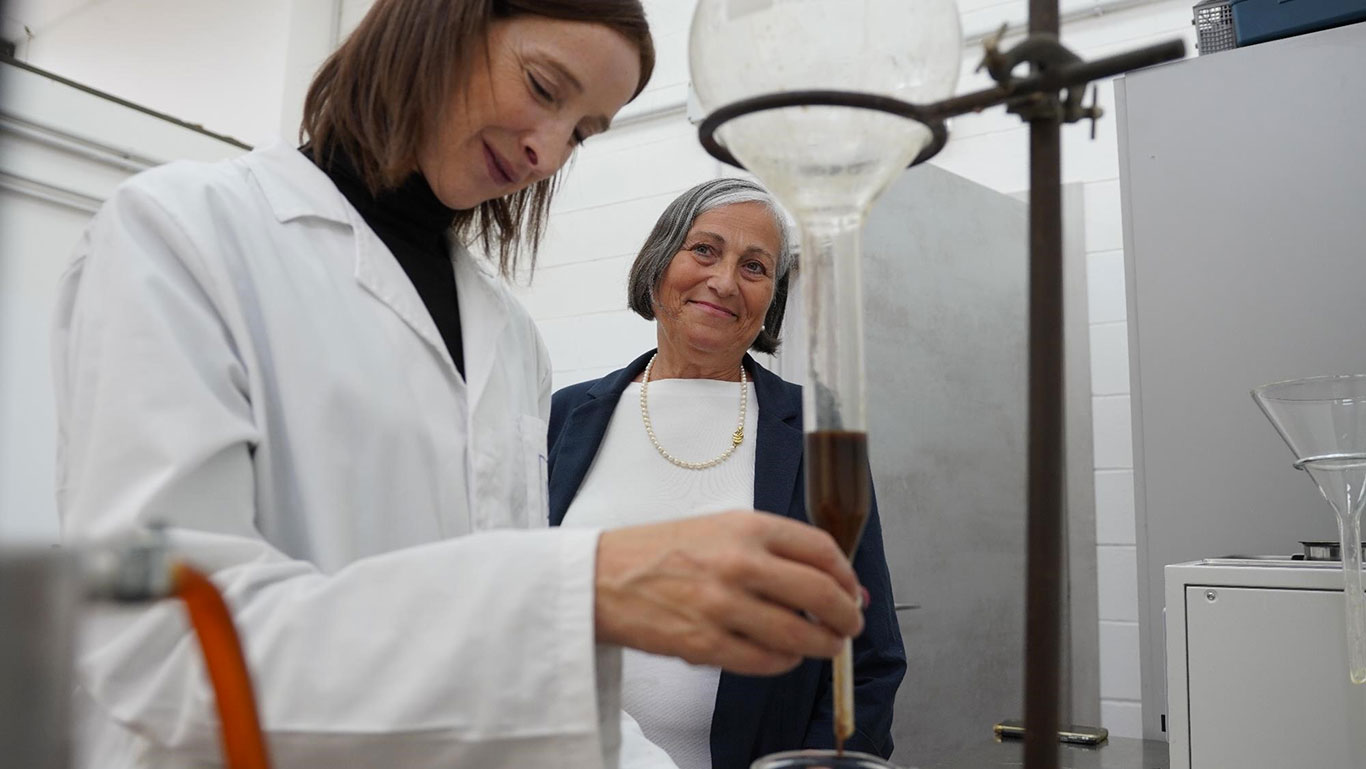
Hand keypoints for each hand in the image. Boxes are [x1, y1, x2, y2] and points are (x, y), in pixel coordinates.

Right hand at [594, 510, 862, 675]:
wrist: (601, 577)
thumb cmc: (659, 551)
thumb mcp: (718, 528)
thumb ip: (771, 549)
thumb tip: (829, 579)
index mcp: (746, 526)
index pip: (820, 549)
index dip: (847, 575)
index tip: (852, 589)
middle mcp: (739, 562)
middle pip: (820, 594)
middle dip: (846, 616)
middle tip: (850, 625)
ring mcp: (723, 605)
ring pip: (799, 634)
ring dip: (824, 645)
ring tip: (827, 646)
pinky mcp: (706, 644)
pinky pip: (766, 661)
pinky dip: (785, 663)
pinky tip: (785, 657)